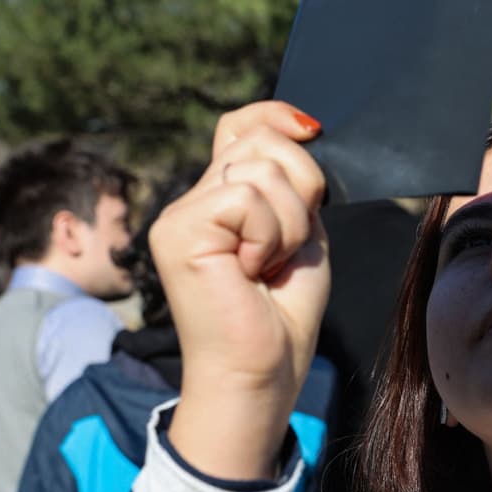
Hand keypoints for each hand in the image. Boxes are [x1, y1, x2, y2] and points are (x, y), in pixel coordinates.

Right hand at [152, 101, 329, 479]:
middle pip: (261, 141)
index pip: (240, 127)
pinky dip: (269, 234)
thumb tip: (301, 132)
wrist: (260, 373)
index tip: (312, 129)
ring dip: (289, 222)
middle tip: (290, 246)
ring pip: (261, 169)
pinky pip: (246, 197)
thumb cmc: (281, 318)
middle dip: (302, 186)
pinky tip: (253, 270)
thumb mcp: (300, 238)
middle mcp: (193, 200)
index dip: (275, 117)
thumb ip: (294, 190)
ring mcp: (181, 214)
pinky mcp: (179, 229)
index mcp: (221, 201)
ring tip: (270, 266)